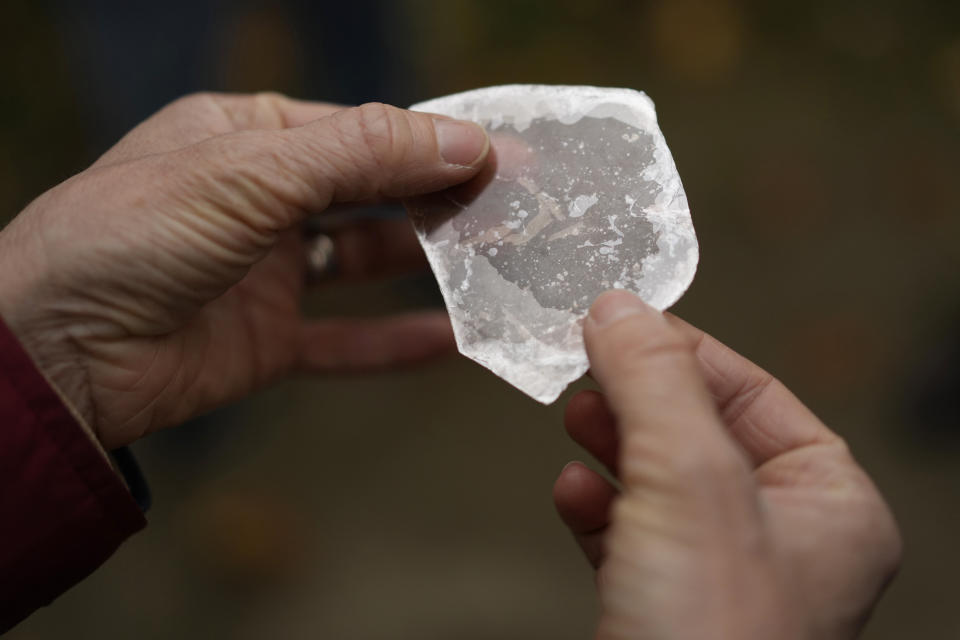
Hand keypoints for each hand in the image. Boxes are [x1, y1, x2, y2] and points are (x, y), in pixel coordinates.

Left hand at [0, 93, 489, 447]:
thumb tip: (463, 142)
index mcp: (247, 137)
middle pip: (372, 194)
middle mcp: (260, 200)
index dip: (433, 142)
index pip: (361, 132)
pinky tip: (451, 341)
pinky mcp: (265, 340)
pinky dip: (395, 343)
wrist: (53, 359)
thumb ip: (362, 155)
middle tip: (514, 212)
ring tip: (497, 267)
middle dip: (440, 200)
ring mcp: (265, 272)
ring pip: (365, 264)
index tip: (505, 156)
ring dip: (427, 266)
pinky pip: (344, 340)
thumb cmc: (128, 238)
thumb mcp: (251, 174)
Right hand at [553, 291, 900, 638]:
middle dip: (638, 396)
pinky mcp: (663, 608)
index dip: (685, 349)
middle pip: (699, 431)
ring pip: (659, 480)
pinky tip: (572, 491)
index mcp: (829, 506)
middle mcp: (783, 542)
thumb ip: (656, 383)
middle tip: (589, 360)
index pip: (755, 392)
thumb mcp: (689, 482)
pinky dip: (596, 504)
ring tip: (576, 415)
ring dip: (612, 443)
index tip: (623, 318)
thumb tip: (620, 307)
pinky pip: (629, 533)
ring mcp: (721, 578)